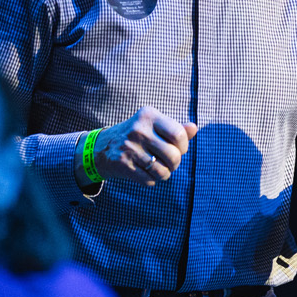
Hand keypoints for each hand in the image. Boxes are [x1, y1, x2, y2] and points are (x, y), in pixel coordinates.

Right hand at [84, 107, 198, 186]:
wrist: (101, 147)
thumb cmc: (137, 136)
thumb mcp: (154, 127)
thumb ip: (176, 128)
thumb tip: (194, 128)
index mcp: (149, 116)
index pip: (179, 134)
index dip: (183, 146)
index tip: (177, 148)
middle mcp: (138, 130)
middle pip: (173, 155)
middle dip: (175, 163)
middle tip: (169, 162)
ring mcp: (129, 147)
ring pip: (162, 171)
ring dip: (164, 174)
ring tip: (158, 168)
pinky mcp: (122, 164)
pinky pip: (149, 180)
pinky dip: (151, 180)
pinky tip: (145, 173)